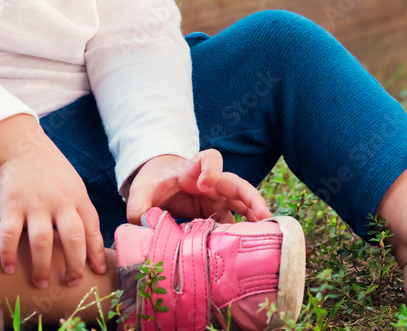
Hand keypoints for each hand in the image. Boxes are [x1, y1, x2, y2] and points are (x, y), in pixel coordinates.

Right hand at [0, 131, 106, 288]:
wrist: (19, 146)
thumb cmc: (49, 170)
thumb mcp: (73, 184)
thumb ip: (80, 209)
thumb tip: (91, 242)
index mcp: (77, 197)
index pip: (92, 228)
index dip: (96, 252)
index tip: (99, 271)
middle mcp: (59, 201)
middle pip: (72, 238)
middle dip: (74, 265)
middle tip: (72, 283)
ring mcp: (34, 203)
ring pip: (42, 241)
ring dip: (42, 266)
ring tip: (42, 283)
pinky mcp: (10, 205)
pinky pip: (9, 235)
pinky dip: (9, 254)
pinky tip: (10, 268)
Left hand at [125, 149, 270, 223]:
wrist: (158, 183)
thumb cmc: (152, 183)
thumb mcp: (140, 192)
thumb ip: (138, 208)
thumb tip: (144, 229)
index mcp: (191, 171)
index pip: (209, 159)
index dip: (211, 168)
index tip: (205, 184)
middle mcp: (211, 183)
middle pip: (237, 183)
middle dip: (251, 197)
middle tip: (262, 215)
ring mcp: (218, 199)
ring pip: (242, 203)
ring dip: (256, 216)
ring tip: (268, 234)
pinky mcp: (218, 214)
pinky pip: (234, 222)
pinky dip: (243, 234)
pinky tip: (249, 248)